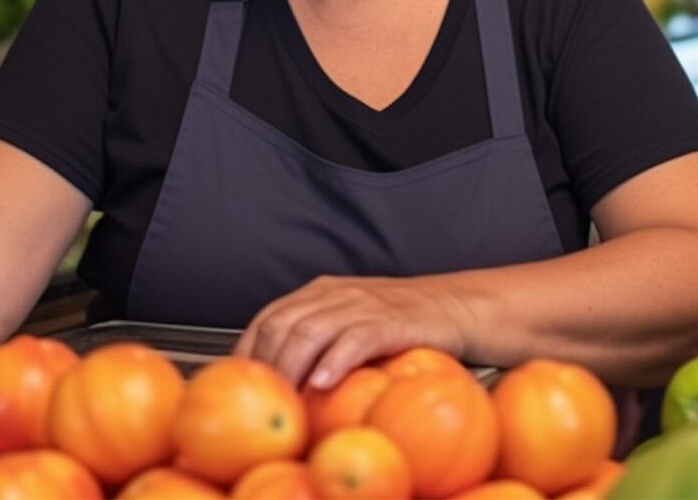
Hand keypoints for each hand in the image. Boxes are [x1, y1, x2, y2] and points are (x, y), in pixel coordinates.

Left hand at [234, 275, 478, 390]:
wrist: (458, 306)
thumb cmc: (404, 324)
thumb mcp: (352, 325)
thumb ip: (319, 344)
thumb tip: (284, 389)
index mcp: (320, 293)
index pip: (267, 319)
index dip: (248, 353)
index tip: (239, 387)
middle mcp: (334, 294)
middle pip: (281, 325)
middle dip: (265, 366)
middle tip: (260, 403)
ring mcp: (361, 305)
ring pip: (309, 332)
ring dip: (290, 369)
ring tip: (284, 401)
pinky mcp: (390, 321)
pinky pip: (355, 338)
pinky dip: (335, 361)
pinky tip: (323, 383)